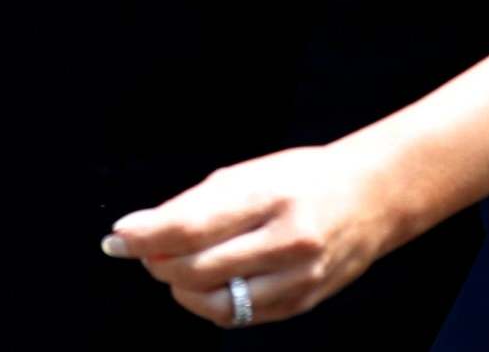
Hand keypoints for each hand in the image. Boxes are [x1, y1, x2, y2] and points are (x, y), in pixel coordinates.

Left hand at [103, 142, 409, 328]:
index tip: (116, 238)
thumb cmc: (302, 178)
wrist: (372, 198)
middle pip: (197, 269)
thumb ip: (196, 203)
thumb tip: (139, 231)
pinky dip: (210, 303)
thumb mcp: (251, 173)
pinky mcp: (301, 304)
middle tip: (141, 250)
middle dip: (157, 263)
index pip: (193, 225)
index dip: (146, 236)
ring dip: (180, 288)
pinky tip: (205, 282)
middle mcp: (287, 241)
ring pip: (215, 303)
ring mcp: (297, 279)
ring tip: (173, 267)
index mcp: (271, 195)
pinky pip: (238, 316)